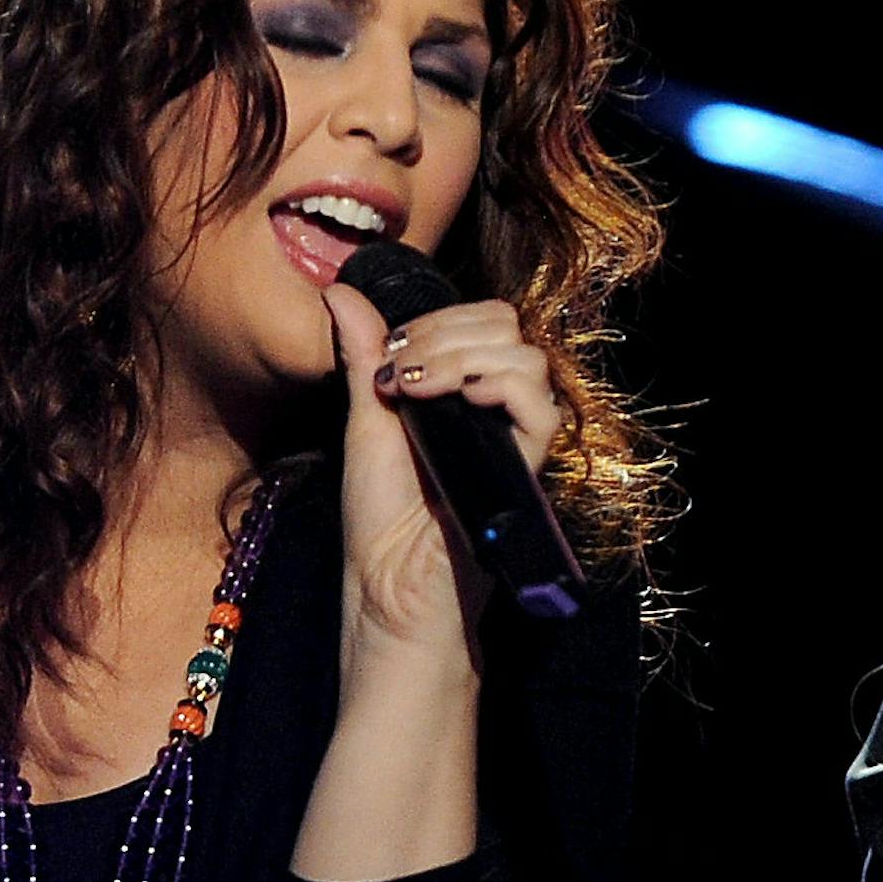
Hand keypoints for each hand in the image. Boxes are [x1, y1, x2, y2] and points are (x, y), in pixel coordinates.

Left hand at [319, 282, 558, 668]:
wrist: (392, 592)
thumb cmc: (380, 523)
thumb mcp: (365, 422)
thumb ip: (365, 358)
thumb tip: (341, 289)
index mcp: (464, 395)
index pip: (482, 322)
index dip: (438, 319)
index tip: (391, 354)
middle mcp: (496, 412)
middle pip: (507, 329)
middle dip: (447, 332)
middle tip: (403, 372)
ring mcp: (513, 440)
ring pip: (527, 360)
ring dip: (464, 357)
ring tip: (420, 389)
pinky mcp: (524, 470)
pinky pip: (542, 411)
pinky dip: (504, 388)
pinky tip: (463, 398)